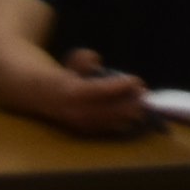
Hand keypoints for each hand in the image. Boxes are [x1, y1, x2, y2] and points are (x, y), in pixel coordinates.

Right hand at [39, 48, 154, 135]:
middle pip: (111, 109)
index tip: (137, 80)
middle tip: (143, 93)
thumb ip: (85, 59)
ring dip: (130, 112)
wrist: (46, 96)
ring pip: (113, 121)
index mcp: (72, 92)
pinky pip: (110, 127)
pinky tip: (132, 113)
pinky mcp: (87, 130)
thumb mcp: (72, 60)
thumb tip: (97, 62)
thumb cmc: (67, 74)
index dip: (122, 86)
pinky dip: (124, 120)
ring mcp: (82, 123)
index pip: (102, 90)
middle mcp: (77, 111)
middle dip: (131, 102)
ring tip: (141, 103)